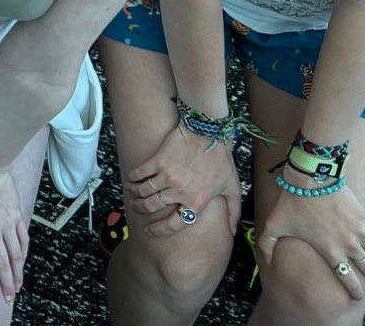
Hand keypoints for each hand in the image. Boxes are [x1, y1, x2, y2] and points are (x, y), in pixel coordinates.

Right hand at [123, 122, 239, 238]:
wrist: (208, 132)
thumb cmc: (221, 159)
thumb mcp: (233, 187)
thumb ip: (233, 211)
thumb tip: (232, 231)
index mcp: (196, 202)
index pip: (174, 224)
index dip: (158, 230)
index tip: (149, 231)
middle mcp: (179, 192)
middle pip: (152, 206)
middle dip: (141, 209)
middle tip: (137, 207)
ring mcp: (166, 176)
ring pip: (143, 190)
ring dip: (135, 194)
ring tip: (132, 193)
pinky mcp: (158, 161)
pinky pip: (140, 173)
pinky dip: (133, 178)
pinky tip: (131, 179)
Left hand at [258, 172, 364, 302]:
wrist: (311, 178)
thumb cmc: (292, 202)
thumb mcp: (274, 224)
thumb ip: (267, 245)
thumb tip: (266, 260)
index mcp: (331, 253)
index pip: (349, 281)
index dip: (355, 292)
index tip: (357, 296)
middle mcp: (350, 246)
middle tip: (363, 274)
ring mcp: (360, 232)